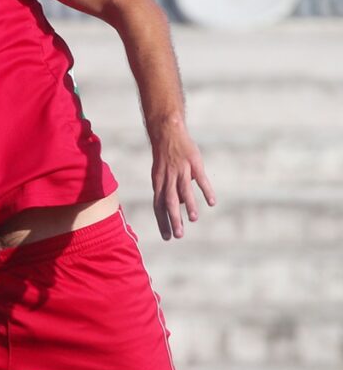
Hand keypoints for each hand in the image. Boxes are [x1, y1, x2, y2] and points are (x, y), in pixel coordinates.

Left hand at [149, 120, 215, 239]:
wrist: (167, 132)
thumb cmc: (165, 156)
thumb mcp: (161, 174)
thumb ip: (168, 190)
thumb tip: (178, 206)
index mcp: (158, 182)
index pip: (158, 206)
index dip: (162, 221)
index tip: (167, 238)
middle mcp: (168, 178)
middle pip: (168, 201)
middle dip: (173, 219)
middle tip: (178, 235)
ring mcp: (180, 170)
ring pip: (183, 190)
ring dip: (188, 205)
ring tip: (193, 219)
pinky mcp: (193, 162)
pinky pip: (200, 179)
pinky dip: (206, 190)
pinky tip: (211, 202)